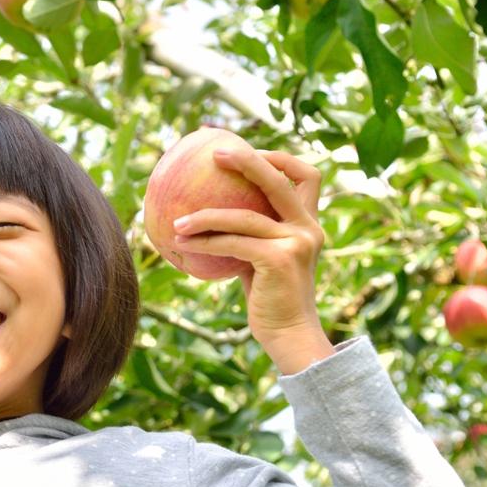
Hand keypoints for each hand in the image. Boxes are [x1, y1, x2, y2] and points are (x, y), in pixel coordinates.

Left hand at [171, 148, 328, 348]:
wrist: (289, 335)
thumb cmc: (270, 299)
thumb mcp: (264, 259)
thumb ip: (251, 235)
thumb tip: (207, 215)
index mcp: (309, 223)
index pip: (308, 176)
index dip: (281, 158)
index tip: (248, 151)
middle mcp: (309, 227)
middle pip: (280, 180)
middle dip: (248, 160)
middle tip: (214, 154)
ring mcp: (298, 242)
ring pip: (245, 216)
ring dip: (206, 216)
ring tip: (177, 220)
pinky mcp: (281, 260)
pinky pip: (234, 242)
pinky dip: (206, 241)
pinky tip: (182, 242)